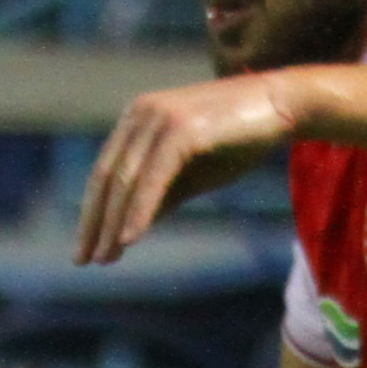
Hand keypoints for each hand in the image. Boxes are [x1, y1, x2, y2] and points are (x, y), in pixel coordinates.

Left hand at [74, 72, 301, 265]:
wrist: (282, 107)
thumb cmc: (236, 140)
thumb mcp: (189, 177)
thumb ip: (157, 198)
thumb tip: (125, 234)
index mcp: (137, 119)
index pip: (104, 173)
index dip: (92, 213)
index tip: (85, 249)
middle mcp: (141, 113)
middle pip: (107, 178)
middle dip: (95, 223)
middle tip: (86, 260)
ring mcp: (160, 117)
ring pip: (127, 180)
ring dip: (114, 223)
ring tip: (105, 257)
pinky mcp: (182, 128)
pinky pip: (154, 177)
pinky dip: (140, 210)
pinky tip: (130, 239)